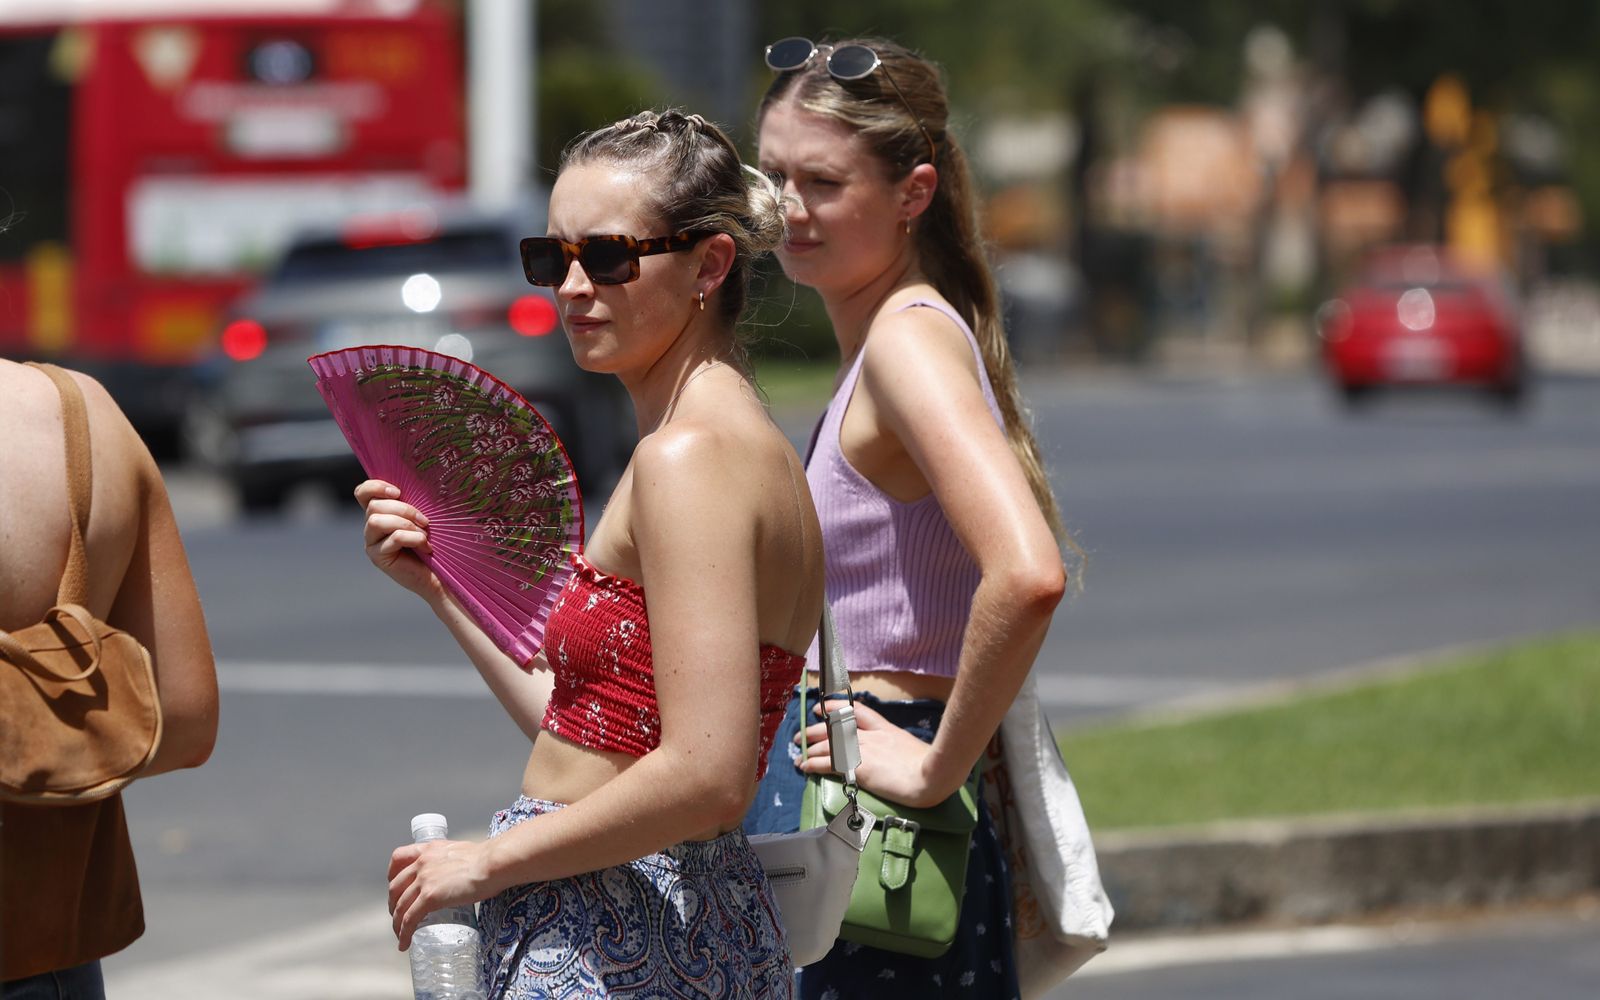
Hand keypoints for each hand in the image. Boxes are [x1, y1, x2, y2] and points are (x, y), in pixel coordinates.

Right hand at [356, 480, 437, 598]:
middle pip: (374, 506)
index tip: (398, 491)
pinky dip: (413, 538)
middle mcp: (371, 527)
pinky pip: (393, 538)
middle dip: (403, 509)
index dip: (375, 486)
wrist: (439, 575)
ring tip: (424, 534)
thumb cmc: (433, 544)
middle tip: (425, 521)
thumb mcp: (421, 518)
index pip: (363, 493)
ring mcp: (372, 543)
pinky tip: (425, 546)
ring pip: (376, 521)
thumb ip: (411, 503)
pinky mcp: (378, 557)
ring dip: (405, 523)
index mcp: (380, 513)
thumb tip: (414, 484)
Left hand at [387, 838, 492, 950]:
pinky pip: (410, 919)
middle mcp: (422, 863)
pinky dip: (404, 933)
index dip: (391, 875)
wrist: (494, 863)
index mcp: (428, 850)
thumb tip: (458, 873)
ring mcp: (424, 880)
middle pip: (395, 887)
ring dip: (397, 923)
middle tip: (399, 916)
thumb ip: (451, 862)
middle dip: (393, 904)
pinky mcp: (430, 897)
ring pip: (400, 905)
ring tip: (400, 934)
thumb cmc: (487, 859)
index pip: (398, 858)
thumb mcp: (460, 853)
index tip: (395, 887)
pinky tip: (404, 943)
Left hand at [794, 699, 947, 808]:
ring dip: (810, 748)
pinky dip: (814, 764)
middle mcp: (870, 736)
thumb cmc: (930, 766)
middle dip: (816, 730)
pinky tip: (805, 766)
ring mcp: (863, 750)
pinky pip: (829, 763)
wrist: (932, 775)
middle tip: (803, 734)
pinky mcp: (858, 767)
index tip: (823, 708)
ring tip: (799, 752)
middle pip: (836, 727)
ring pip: (828, 744)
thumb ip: (898, 749)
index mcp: (885, 729)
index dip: (837, 707)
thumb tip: (894, 757)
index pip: (856, 711)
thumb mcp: (912, 749)